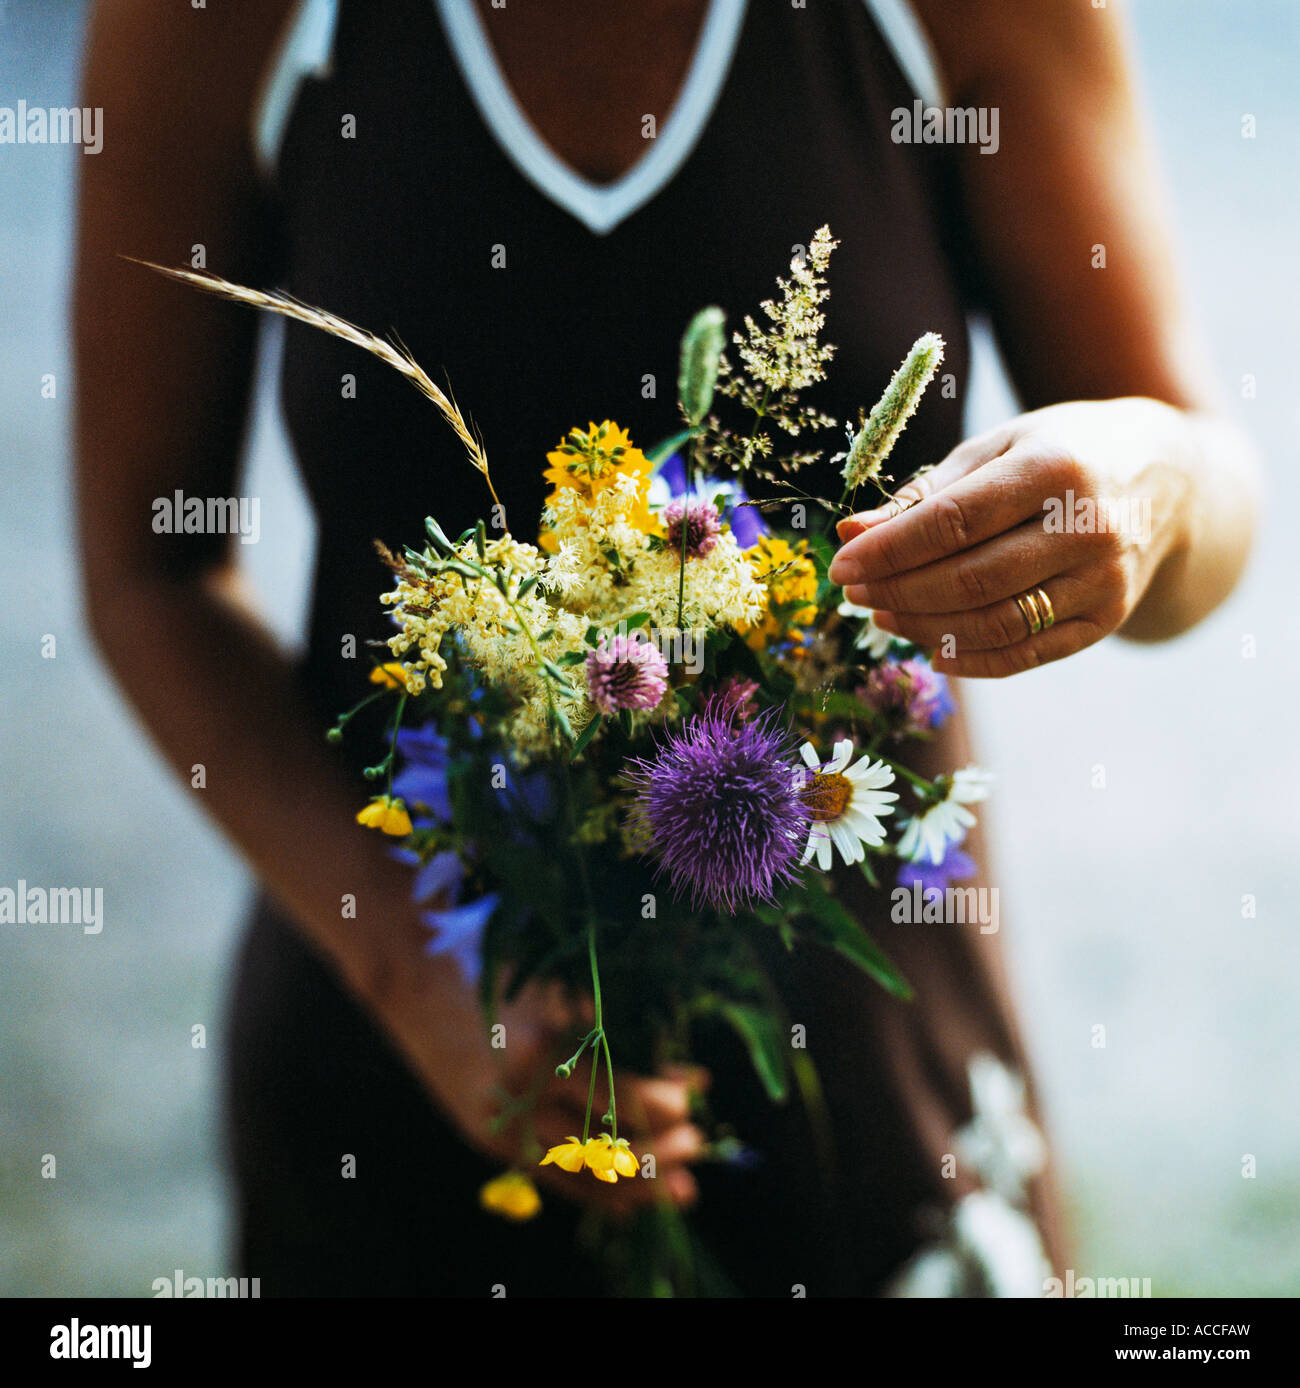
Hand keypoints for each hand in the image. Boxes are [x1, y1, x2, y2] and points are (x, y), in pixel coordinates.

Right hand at [361, 936, 707, 1213]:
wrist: (416, 985)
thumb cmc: (499, 971)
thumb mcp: (562, 990)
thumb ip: (614, 1030)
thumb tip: (674, 1071)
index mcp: (544, 1050)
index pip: (621, 1097)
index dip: (666, 1103)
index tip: (696, 1094)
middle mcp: (521, 1097)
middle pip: (606, 1145)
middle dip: (661, 1152)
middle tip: (697, 1144)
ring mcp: (501, 1125)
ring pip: (582, 1176)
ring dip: (638, 1186)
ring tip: (680, 1187)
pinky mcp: (488, 1141)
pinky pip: (551, 1180)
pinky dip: (595, 1195)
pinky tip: (631, 1202)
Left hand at [828, 399, 1193, 675]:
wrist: (1170, 479)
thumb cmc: (1064, 453)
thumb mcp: (1000, 449)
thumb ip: (927, 492)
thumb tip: (852, 531)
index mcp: (1056, 468)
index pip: (954, 522)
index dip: (889, 549)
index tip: (841, 563)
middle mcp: (1088, 528)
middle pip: (969, 579)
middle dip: (897, 590)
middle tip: (853, 592)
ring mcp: (1102, 582)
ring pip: (992, 624)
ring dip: (922, 627)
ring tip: (882, 613)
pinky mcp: (1104, 621)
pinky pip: (1022, 655)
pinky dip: (966, 658)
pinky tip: (927, 644)